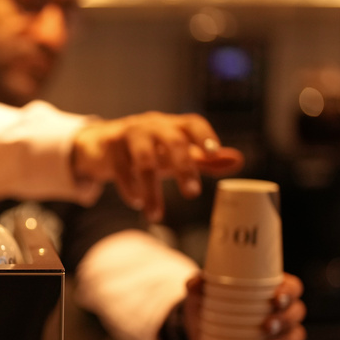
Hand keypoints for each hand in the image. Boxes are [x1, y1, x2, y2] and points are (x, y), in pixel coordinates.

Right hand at [71, 111, 243, 220]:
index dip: (203, 136)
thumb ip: (204, 159)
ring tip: (155, 215)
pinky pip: (120, 168)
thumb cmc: (148, 148)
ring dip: (151, 190)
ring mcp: (129, 133)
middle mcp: (153, 125)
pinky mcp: (110, 145)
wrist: (101, 143)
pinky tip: (137, 203)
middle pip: (172, 141)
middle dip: (183, 167)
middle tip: (193, 194)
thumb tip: (238, 161)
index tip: (213, 152)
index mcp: (172, 125)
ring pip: (144, 159)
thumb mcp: (175, 153)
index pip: (192, 123)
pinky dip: (129, 188)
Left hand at [183, 272, 306, 339]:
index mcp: (269, 289)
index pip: (292, 287)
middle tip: (266, 325)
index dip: (289, 292)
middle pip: (297, 311)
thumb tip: (197, 282)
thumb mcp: (200, 294)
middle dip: (285, 319)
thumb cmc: (207, 304)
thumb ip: (197, 284)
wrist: (199, 333)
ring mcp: (280, 333)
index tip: (276, 298)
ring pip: (296, 335)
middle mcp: (280, 310)